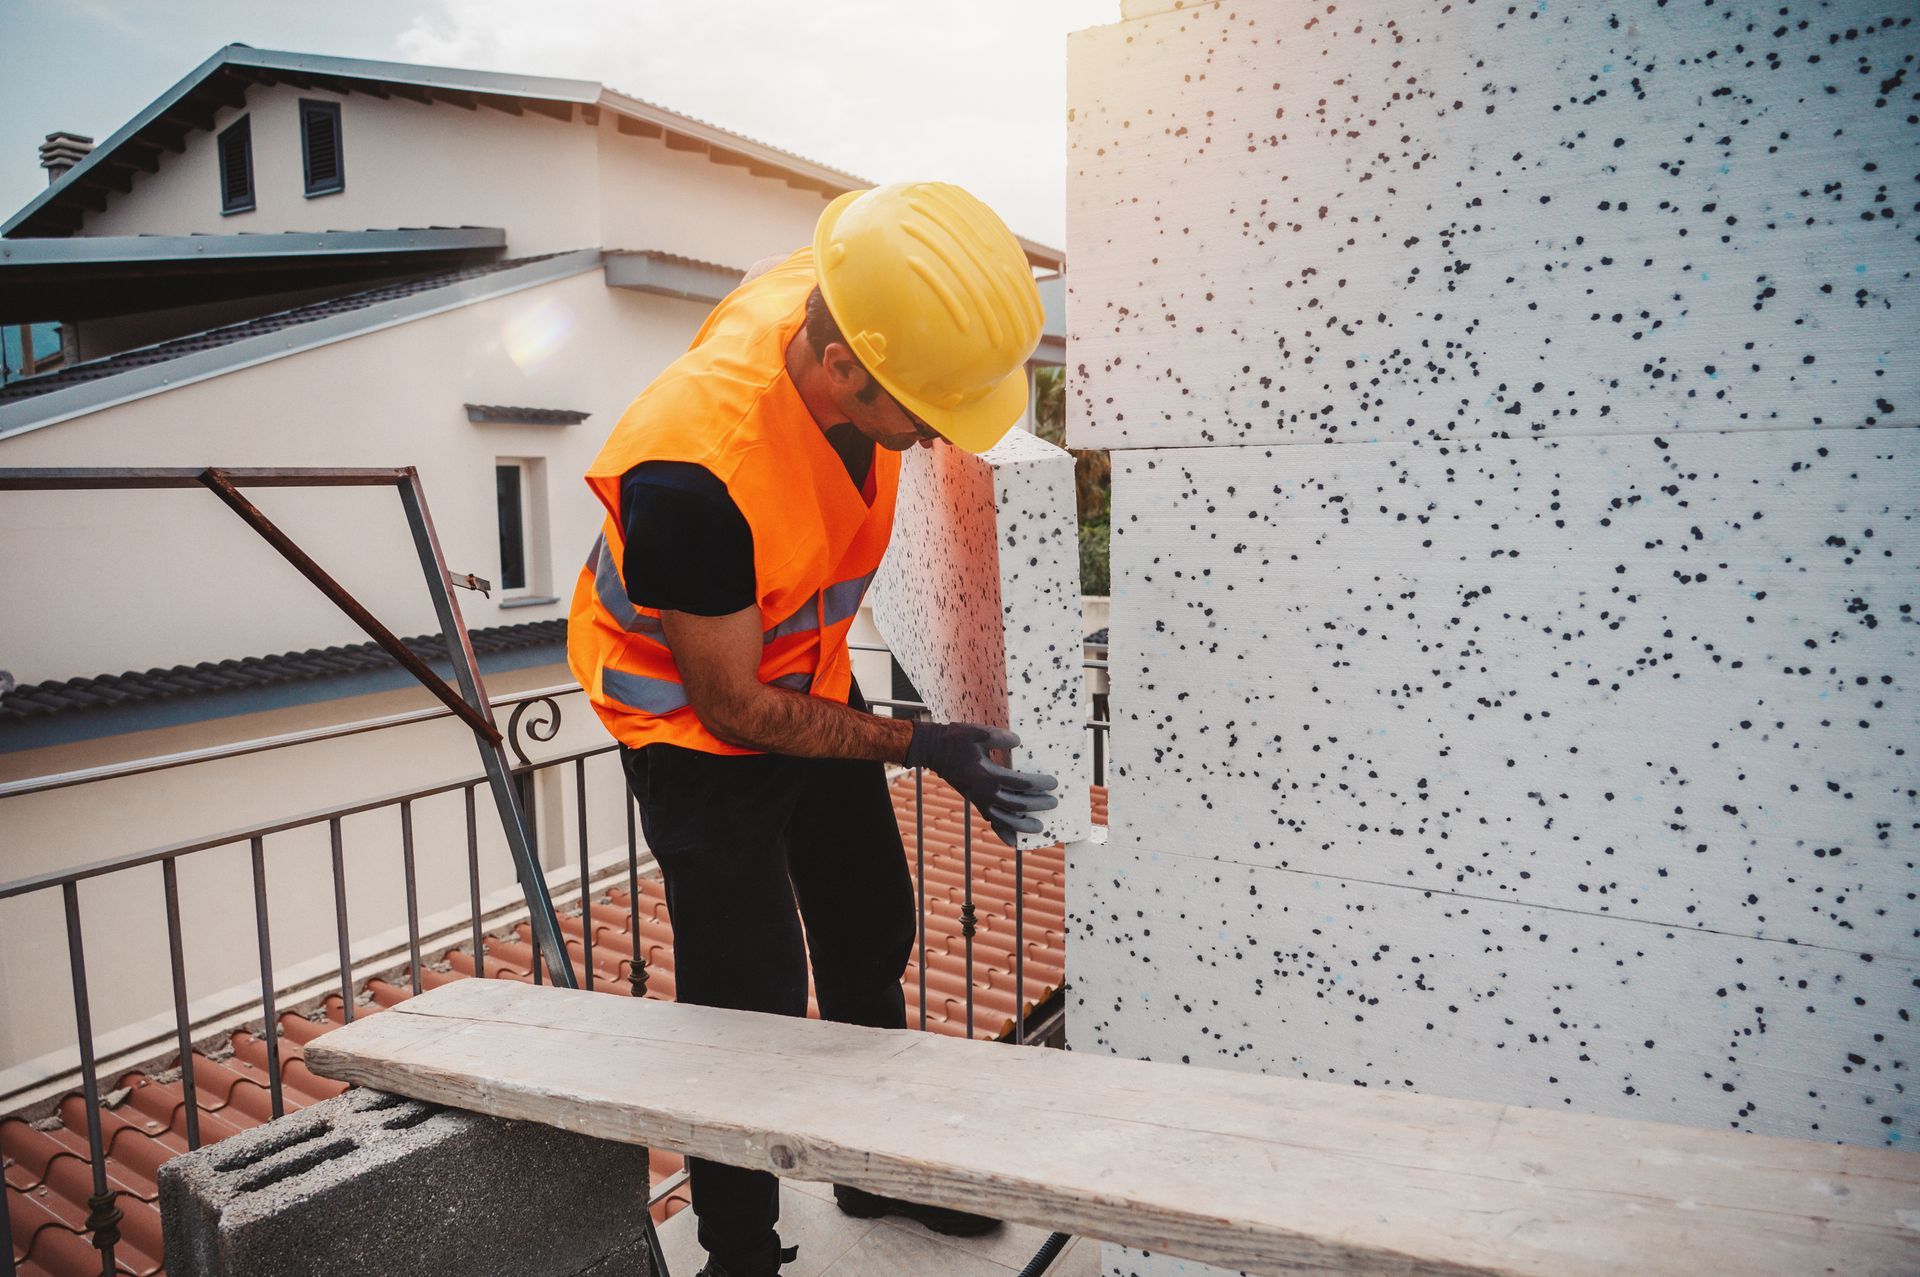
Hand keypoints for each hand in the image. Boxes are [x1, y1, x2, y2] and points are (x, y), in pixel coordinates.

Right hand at [905, 721, 1059, 843]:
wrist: (933, 751)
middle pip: (1017, 805)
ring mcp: (979, 800)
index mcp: (987, 775)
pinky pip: (991, 820)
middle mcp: (984, 792)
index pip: (1021, 783)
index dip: (1039, 784)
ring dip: (1023, 825)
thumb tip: (1018, 741)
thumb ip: (998, 736)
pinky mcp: (975, 802)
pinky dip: (1002, 832)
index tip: (1054, 783)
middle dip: (1037, 805)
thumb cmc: (956, 739)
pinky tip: (1013, 842)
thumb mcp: (977, 732)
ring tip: (1040, 827)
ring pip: (1005, 819)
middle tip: (1054, 803)